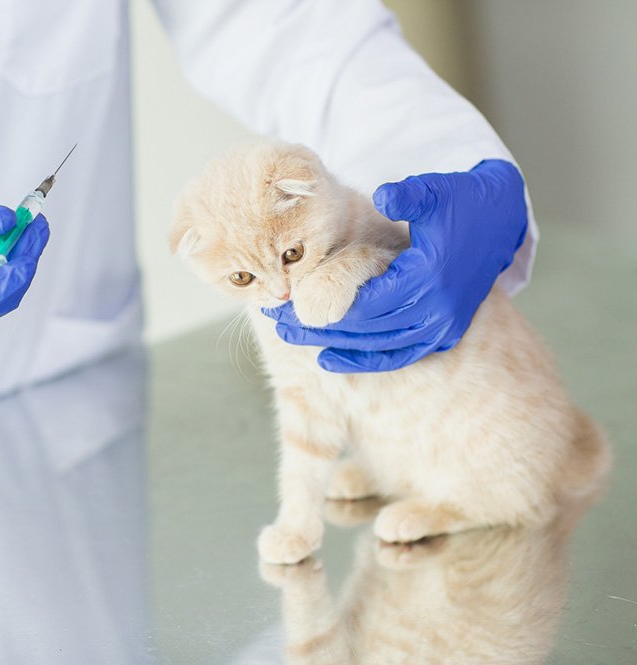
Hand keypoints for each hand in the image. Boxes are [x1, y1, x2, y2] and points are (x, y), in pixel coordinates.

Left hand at [264, 160, 526, 371]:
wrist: (500, 219)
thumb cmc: (458, 200)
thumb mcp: (433, 190)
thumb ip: (407, 194)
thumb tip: (384, 193)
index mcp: (428, 277)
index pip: (366, 303)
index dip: (326, 307)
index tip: (290, 305)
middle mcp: (436, 310)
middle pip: (366, 329)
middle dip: (320, 328)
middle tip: (279, 326)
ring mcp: (442, 327)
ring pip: (379, 346)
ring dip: (335, 345)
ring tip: (295, 339)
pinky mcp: (444, 334)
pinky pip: (399, 355)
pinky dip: (365, 360)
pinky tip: (328, 360)